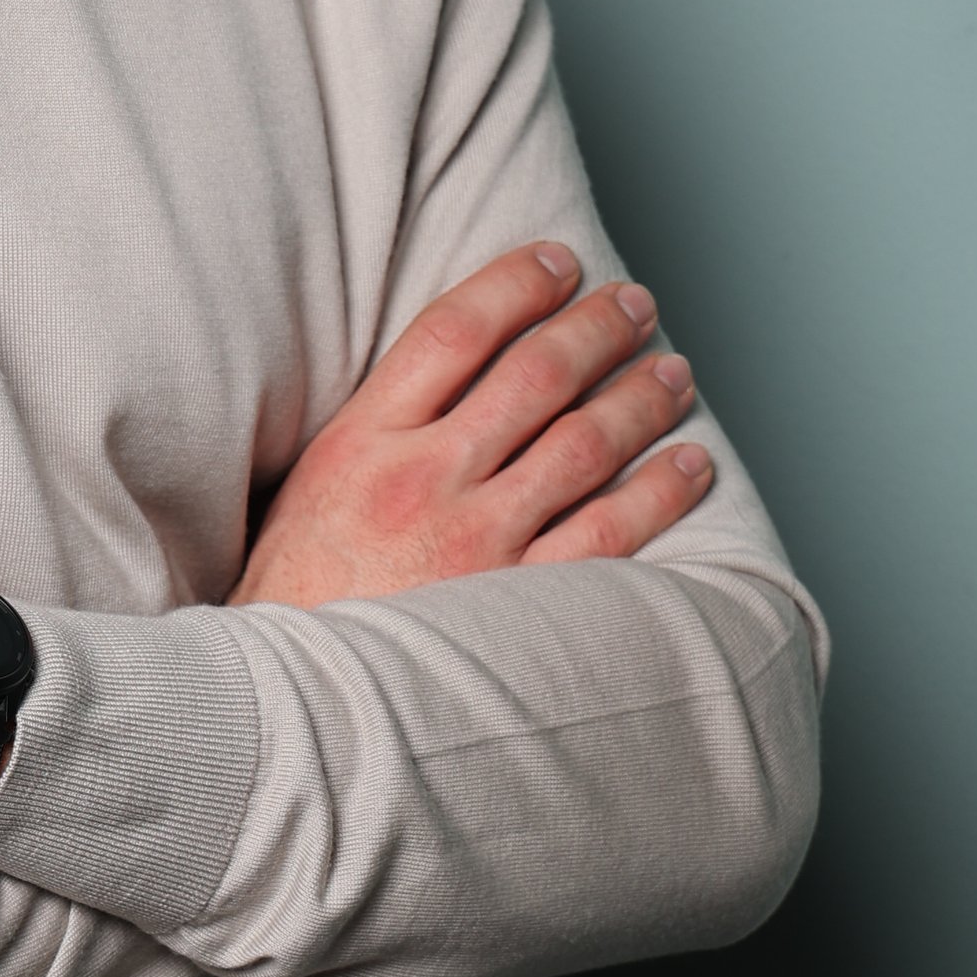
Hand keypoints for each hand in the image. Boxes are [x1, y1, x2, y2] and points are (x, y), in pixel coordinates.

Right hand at [231, 242, 711, 612]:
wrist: (289, 715)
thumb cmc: (298, 601)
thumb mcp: (309, 490)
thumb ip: (379, 428)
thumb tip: (459, 370)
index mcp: (361, 443)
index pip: (454, 330)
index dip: (516, 282)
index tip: (557, 261)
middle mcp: (422, 482)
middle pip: (533, 375)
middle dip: (597, 328)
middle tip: (636, 305)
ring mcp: (476, 545)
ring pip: (585, 445)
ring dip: (640, 398)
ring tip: (672, 374)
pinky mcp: (519, 608)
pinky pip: (612, 534)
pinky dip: (659, 491)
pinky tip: (687, 465)